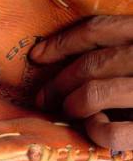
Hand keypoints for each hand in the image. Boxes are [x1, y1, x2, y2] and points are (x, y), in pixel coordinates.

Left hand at [30, 15, 132, 149]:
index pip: (97, 29)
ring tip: (67, 111)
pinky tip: (94, 129)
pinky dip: (96, 131)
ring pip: (97, 92)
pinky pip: (115, 131)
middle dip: (59, 81)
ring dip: (73, 104)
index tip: (37, 55)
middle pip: (91, 63)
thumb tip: (71, 59)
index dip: (61, 42)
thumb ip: (126, 46)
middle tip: (43, 96)